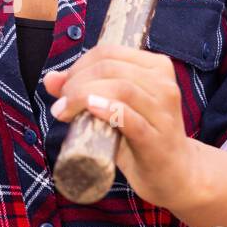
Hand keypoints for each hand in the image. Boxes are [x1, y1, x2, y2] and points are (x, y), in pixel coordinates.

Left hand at [43, 44, 203, 213]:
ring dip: (84, 95)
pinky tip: (90, 109)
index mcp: (156, 68)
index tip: (64, 87)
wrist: (175, 174)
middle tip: (62, 104)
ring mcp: (163, 113)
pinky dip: (108, 109)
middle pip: (111, 68)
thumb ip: (84, 90)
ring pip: (121, 88)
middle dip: (77, 82)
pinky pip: (131, 118)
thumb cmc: (141, 137)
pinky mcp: (157, 140)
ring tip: (65, 112)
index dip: (79, 65)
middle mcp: (164, 84)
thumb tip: (51, 78)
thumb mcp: (114, 108)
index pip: (109, 52)